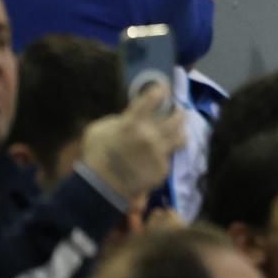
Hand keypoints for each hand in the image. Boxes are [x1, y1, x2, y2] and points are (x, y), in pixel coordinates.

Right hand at [80, 85, 186, 199]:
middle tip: (177, 110)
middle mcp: (151, 135)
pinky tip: (160, 155)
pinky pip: (169, 158)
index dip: (161, 90)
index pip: (153, 98)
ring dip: (180, 132)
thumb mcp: (98, 130)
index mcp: (133, 122)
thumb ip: (116, 121)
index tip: (163, 89)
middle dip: (179, 111)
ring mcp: (159, 154)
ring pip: (181, 137)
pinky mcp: (163, 170)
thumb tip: (127, 117)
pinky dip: (166, 154)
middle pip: (177, 118)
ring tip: (177, 131)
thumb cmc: (96, 157)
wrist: (101, 188)